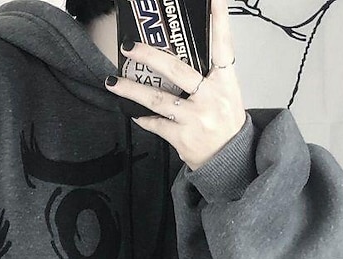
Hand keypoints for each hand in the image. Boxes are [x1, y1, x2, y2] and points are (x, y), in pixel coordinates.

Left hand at [104, 0, 245, 170]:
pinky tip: (132, 112)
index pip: (222, 46)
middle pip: (177, 70)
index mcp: (225, 82)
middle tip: (129, 47)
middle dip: (149, 56)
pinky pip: (156, 124)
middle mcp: (210, 98)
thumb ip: (210, 75)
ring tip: (113, 81)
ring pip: (157, 99)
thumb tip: (180, 55)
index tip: (213, 0)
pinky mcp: (181, 137)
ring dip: (131, 90)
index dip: (218, 21)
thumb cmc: (225, 123)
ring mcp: (194, 118)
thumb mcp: (228, 94)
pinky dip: (143, 118)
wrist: (229, 159)